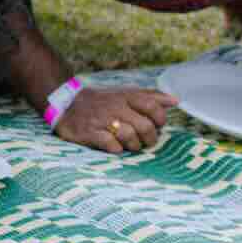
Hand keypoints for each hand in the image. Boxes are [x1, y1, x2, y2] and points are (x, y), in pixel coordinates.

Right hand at [54, 86, 176, 154]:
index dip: (160, 119)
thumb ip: (150, 96)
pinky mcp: (89, 133)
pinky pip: (110, 145)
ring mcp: (101, 120)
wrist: (65, 105)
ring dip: (134, 145)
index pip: (152, 106)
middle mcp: (114, 107)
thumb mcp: (124, 93)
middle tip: (146, 142)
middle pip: (144, 126)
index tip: (158, 125)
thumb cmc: (101, 101)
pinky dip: (117, 149)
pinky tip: (115, 148)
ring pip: (129, 136)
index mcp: (125, 96)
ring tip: (131, 146)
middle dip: (150, 138)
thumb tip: (175, 101)